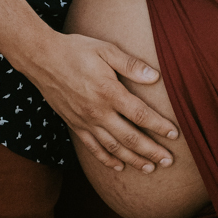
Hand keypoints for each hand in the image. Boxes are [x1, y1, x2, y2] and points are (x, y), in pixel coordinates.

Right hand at [37, 32, 177, 173]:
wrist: (42, 58)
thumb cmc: (77, 50)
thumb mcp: (106, 49)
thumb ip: (130, 65)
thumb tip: (155, 76)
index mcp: (109, 92)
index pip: (140, 114)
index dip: (159, 126)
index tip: (175, 135)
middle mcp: (98, 112)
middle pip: (130, 138)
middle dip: (151, 151)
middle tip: (169, 162)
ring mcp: (85, 121)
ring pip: (113, 148)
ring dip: (133, 160)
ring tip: (150, 168)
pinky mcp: (74, 125)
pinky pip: (93, 148)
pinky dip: (107, 160)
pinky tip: (118, 167)